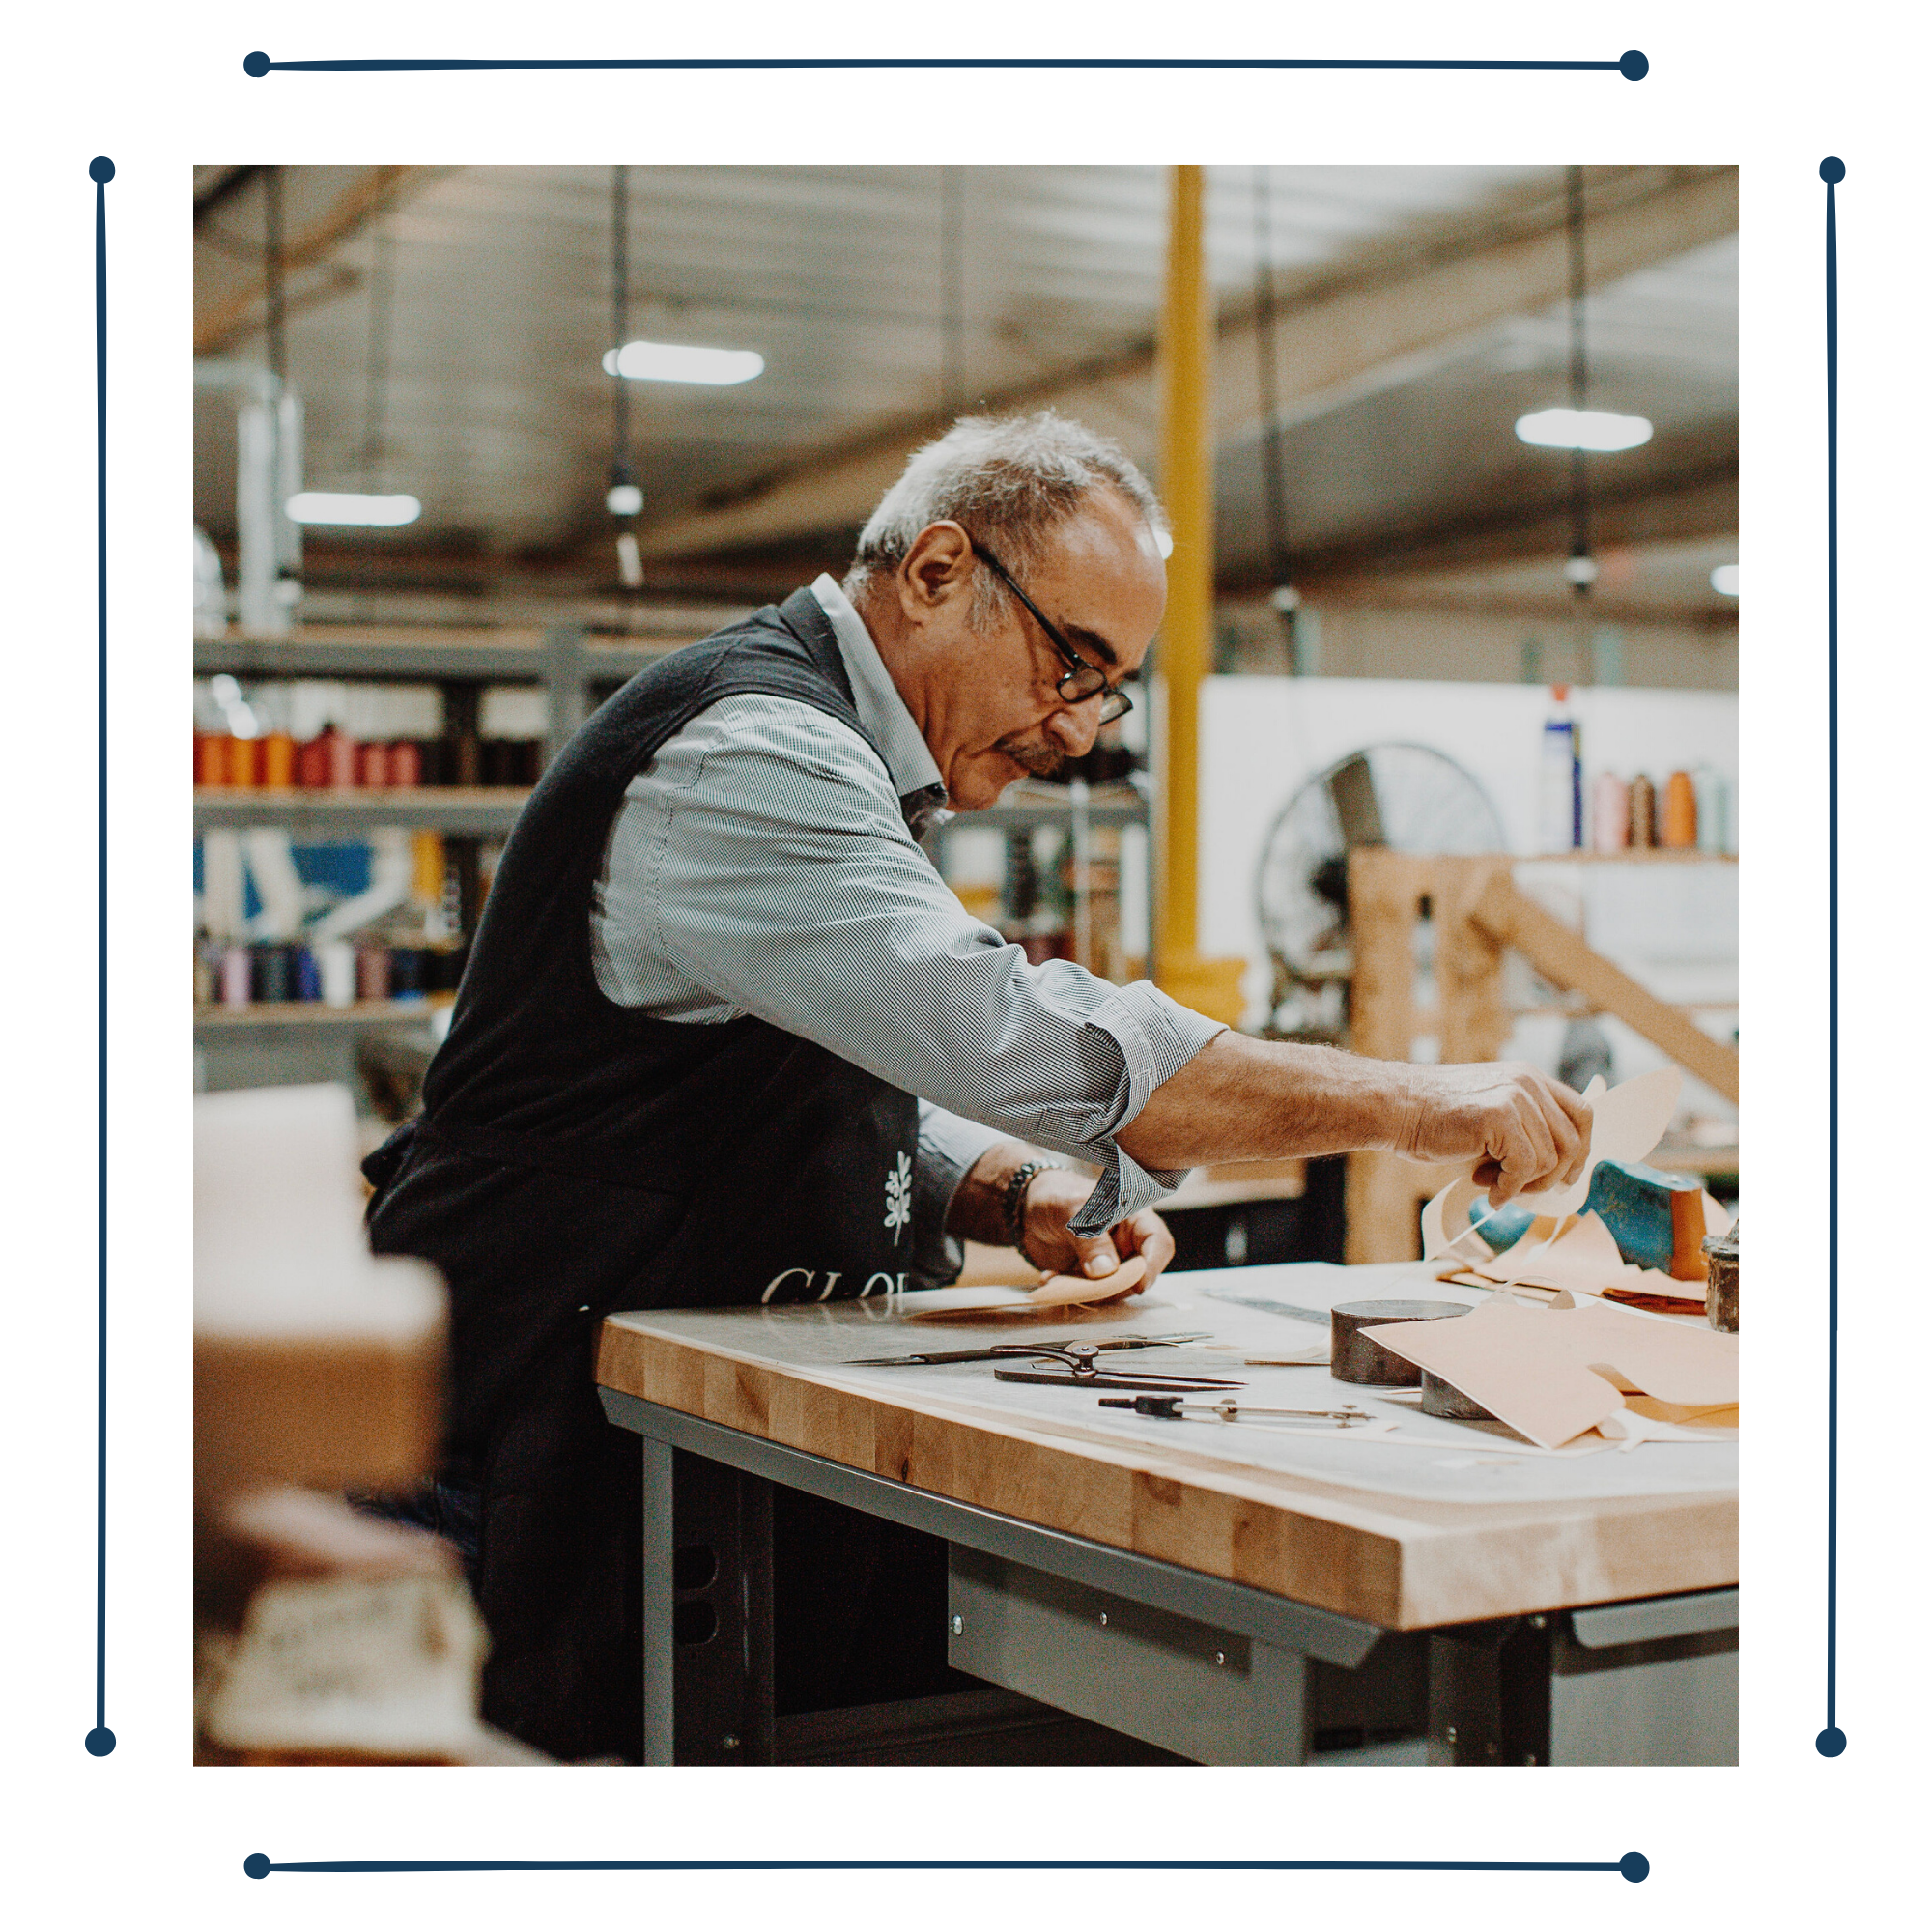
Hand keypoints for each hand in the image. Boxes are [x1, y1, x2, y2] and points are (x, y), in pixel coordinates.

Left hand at [1019, 1167, 1174, 1291]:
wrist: (1029, 1207)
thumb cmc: (1057, 1195)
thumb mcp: (1072, 1210)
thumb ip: (1090, 1239)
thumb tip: (1105, 1271)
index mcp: (1133, 1216)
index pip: (1158, 1242)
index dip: (1151, 1266)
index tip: (1137, 1285)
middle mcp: (1128, 1241)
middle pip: (1138, 1273)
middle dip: (1114, 1286)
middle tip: (1088, 1288)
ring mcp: (1111, 1261)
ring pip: (1114, 1289)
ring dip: (1088, 1292)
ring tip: (1058, 1280)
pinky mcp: (1093, 1277)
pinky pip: (1091, 1293)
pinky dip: (1073, 1292)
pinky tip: (1052, 1279)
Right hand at [1391, 1060, 1592, 1207]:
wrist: (1396, 1107)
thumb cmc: (1434, 1118)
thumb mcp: (1490, 1115)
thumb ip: (1522, 1131)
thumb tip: (1555, 1172)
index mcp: (1529, 1078)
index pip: (1581, 1113)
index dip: (1581, 1150)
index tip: (1566, 1176)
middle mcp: (1528, 1082)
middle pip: (1572, 1141)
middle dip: (1553, 1176)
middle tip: (1521, 1189)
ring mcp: (1516, 1096)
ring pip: (1549, 1159)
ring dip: (1521, 1184)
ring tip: (1488, 1181)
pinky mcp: (1501, 1116)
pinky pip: (1525, 1167)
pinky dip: (1508, 1188)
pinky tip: (1483, 1187)